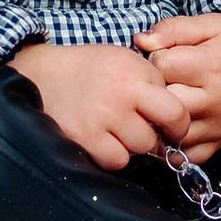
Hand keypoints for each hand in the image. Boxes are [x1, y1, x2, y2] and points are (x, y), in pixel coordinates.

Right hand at [8, 41, 192, 169]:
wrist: (41, 74)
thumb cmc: (89, 70)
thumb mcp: (125, 60)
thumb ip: (152, 84)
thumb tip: (176, 120)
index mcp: (134, 72)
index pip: (176, 111)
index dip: (179, 126)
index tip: (173, 129)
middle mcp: (121, 94)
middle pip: (156, 135)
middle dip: (152, 136)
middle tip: (138, 129)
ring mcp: (101, 117)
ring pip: (138, 149)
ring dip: (131, 145)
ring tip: (115, 130)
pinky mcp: (83, 136)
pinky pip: (115, 160)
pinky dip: (112, 155)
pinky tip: (101, 140)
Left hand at [133, 14, 220, 162]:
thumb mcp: (209, 24)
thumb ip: (173, 30)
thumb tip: (141, 41)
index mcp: (213, 65)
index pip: (163, 65)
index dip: (154, 57)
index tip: (162, 55)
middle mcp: (217, 99)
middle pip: (164, 101)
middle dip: (154, 90)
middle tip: (160, 80)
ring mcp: (219, 124)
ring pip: (172, 133)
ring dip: (160, 120)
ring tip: (162, 104)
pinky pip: (189, 156)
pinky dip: (174, 147)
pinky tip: (170, 128)